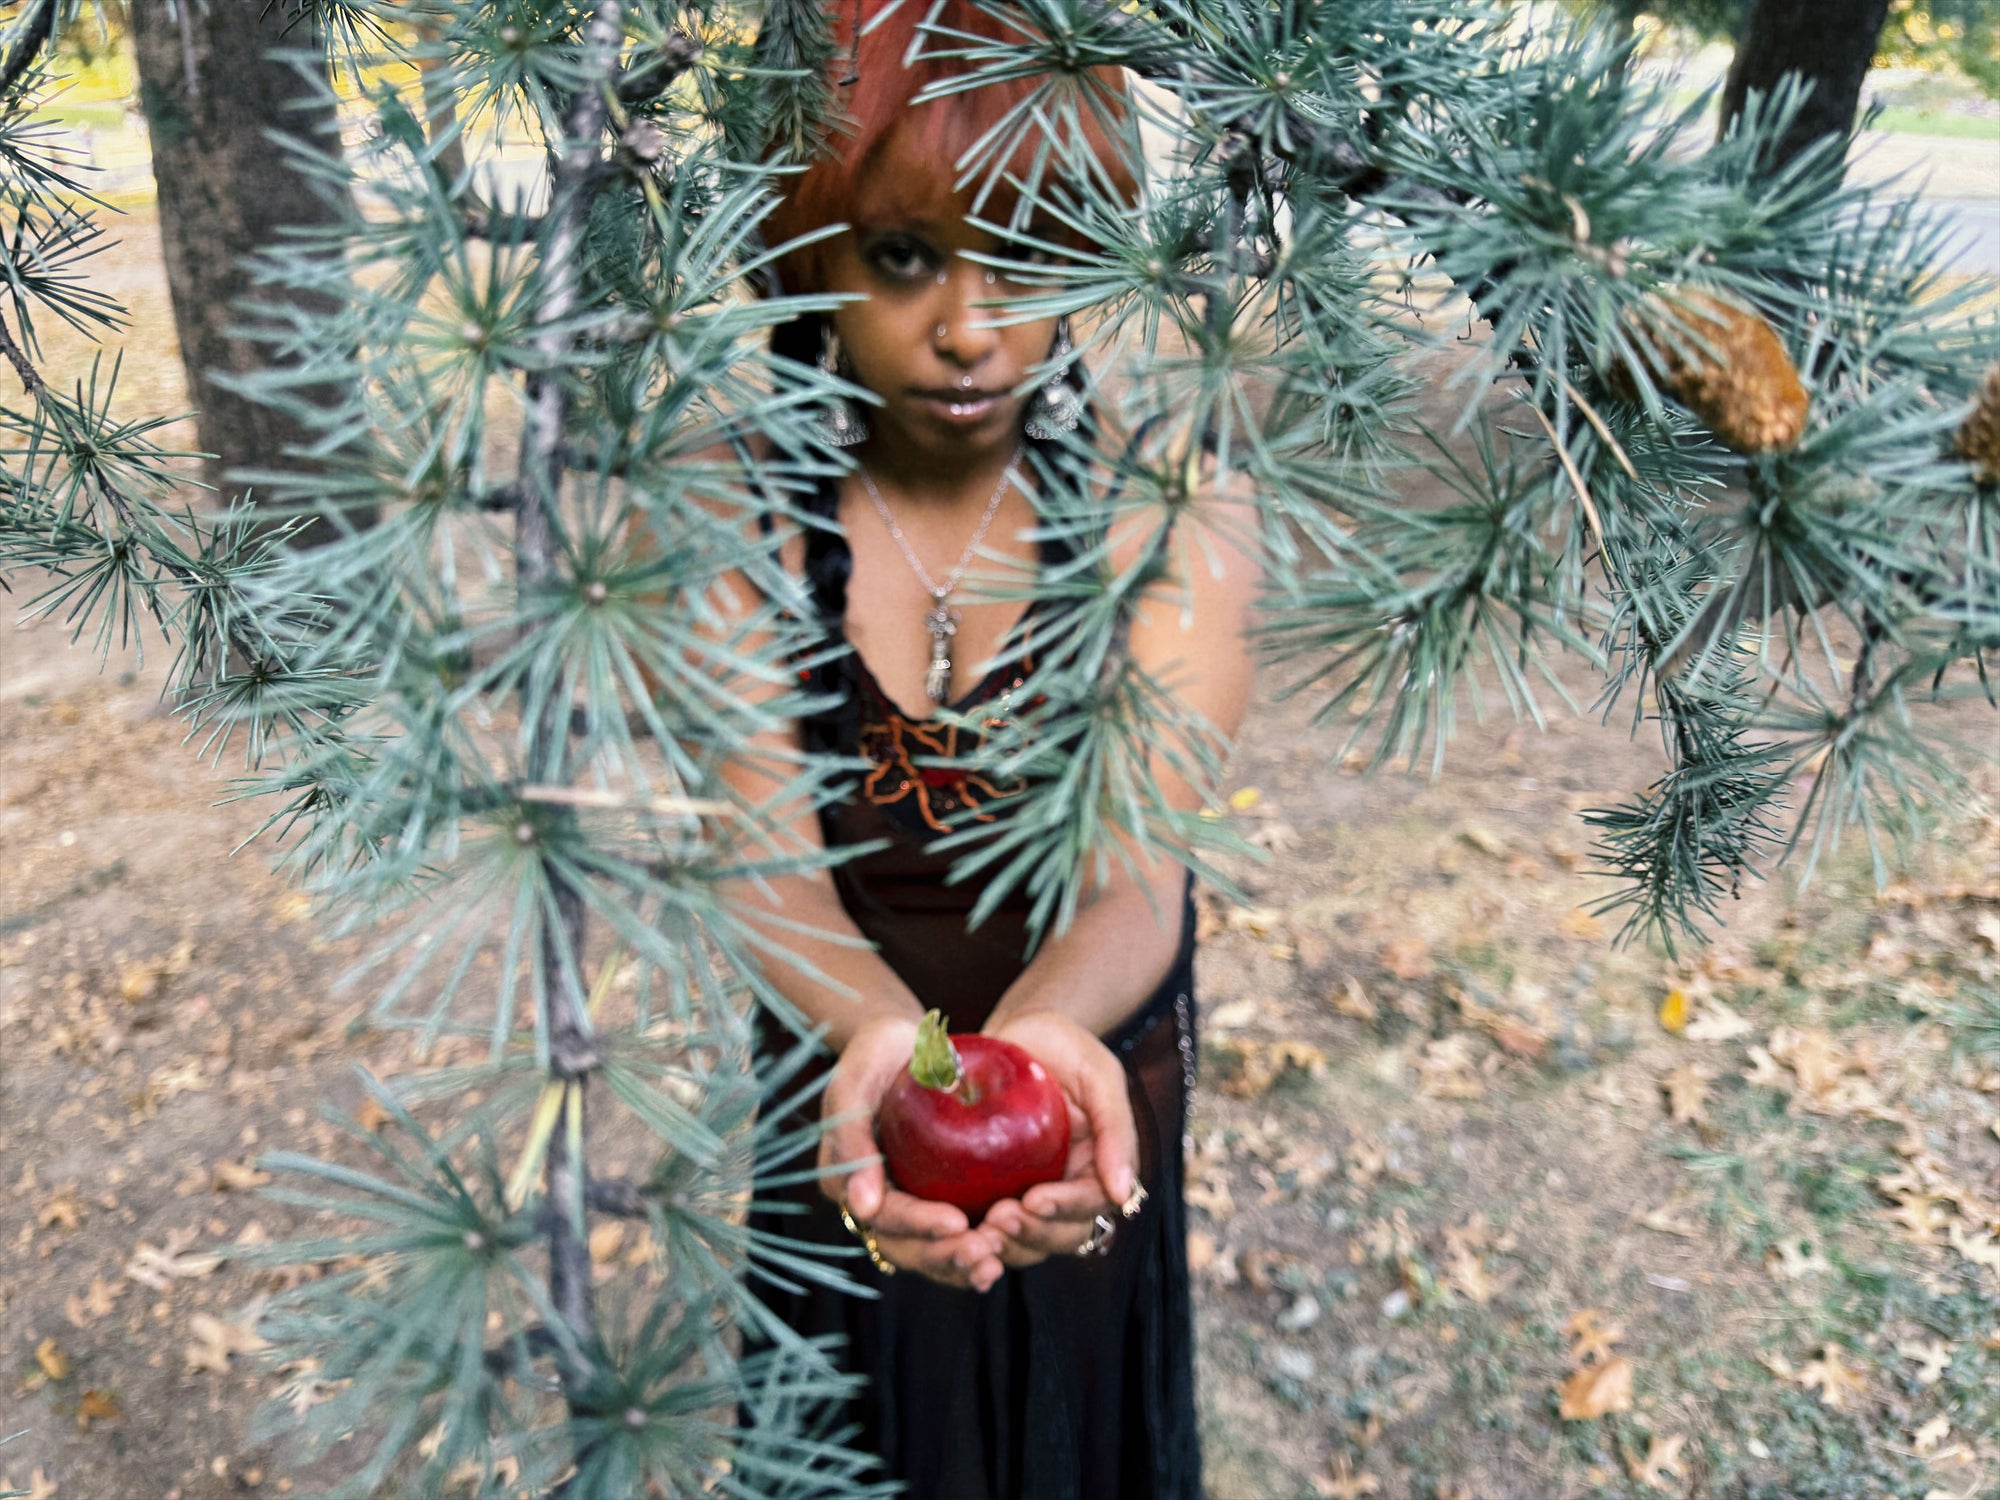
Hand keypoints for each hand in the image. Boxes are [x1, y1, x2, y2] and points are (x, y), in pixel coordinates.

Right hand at [818, 1013, 1006, 1290]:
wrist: (909, 1042)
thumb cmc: (878, 1051)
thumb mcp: (856, 1080)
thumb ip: (850, 1136)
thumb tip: (862, 1208)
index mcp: (844, 1178)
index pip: (882, 1215)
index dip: (917, 1225)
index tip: (956, 1223)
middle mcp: (871, 1201)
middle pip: (905, 1247)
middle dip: (944, 1257)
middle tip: (985, 1255)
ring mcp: (904, 1204)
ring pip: (929, 1253)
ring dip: (960, 1266)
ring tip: (995, 1263)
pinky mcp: (933, 1200)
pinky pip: (951, 1237)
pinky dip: (974, 1252)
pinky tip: (1003, 1255)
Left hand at [976, 1010, 1137, 1268]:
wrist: (1015, 1032)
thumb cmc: (1063, 1045)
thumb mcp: (1098, 1074)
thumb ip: (1116, 1128)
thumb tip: (1124, 1195)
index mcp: (1099, 1164)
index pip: (1091, 1203)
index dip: (1065, 1209)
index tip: (1033, 1201)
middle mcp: (1070, 1186)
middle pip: (1063, 1234)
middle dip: (1034, 1234)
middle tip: (998, 1219)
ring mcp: (1034, 1190)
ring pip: (1031, 1241)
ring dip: (1008, 1244)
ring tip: (979, 1231)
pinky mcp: (999, 1190)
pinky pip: (995, 1227)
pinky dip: (982, 1236)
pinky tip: (958, 1231)